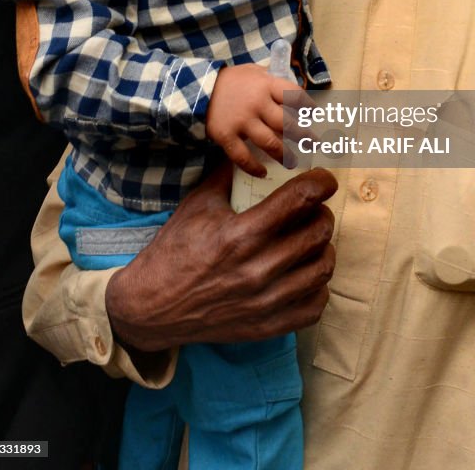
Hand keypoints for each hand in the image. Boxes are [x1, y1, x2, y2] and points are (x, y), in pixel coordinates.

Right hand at [105, 160, 336, 350]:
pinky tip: (303, 273)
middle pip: (318, 233)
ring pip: (322, 268)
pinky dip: (317, 286)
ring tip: (311, 240)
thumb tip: (252, 147)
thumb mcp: (197, 204)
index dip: (320, 183)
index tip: (324, 179)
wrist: (151, 307)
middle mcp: (256, 269)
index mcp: (239, 234)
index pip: (299, 199)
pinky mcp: (267, 327)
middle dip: (322, 213)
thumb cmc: (175, 250)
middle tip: (313, 209)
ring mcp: (265, 302)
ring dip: (323, 248)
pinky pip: (315, 305)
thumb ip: (228, 172)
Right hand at [206, 64, 306, 176]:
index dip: (307, 106)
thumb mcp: (253, 71)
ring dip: (284, 155)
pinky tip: (262, 173)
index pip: (294, 95)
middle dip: (304, 136)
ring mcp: (241, 120)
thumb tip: (295, 92)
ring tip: (293, 162)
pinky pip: (243, 156)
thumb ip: (272, 80)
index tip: (314, 115)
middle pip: (287, 123)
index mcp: (266, 84)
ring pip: (270, 142)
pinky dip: (253, 167)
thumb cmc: (230, 80)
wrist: (197, 88)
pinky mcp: (226, 135)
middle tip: (314, 144)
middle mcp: (257, 103)